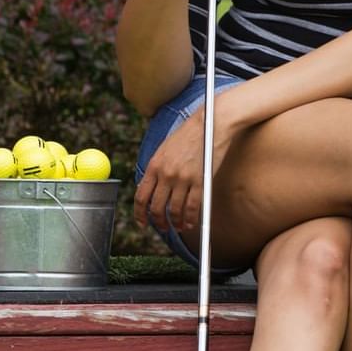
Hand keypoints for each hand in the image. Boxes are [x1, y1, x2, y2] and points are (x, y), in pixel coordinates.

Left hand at [134, 103, 235, 235]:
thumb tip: (153, 188)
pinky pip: (193, 207)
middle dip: (159, 222)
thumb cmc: (190, 135)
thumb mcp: (166, 149)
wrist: (212, 123)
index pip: (141, 196)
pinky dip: (191, 219)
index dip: (140, 214)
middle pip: (156, 207)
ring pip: (175, 210)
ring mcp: (183, 179)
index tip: (142, 222)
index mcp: (154, 165)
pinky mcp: (201, 181)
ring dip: (177, 223)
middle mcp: (166, 174)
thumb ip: (158, 169)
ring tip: (180, 227)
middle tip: (163, 228)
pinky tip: (192, 223)